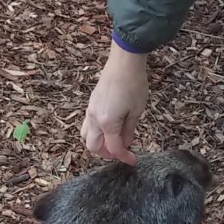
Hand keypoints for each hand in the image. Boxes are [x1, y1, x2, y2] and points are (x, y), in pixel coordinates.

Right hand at [81, 44, 148, 163]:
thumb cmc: (133, 84)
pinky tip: (110, 128)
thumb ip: (129, 131)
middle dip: (106, 154)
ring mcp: (90, 110)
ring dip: (98, 143)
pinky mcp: (91, 103)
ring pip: (87, 135)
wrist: (124, 62)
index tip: (133, 161)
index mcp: (107, 123)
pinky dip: (96, 132)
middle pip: (93, 146)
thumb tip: (125, 144)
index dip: (124, 157)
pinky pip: (88, 124)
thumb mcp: (136, 111)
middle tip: (121, 153)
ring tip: (114, 142)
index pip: (113, 148)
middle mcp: (94, 118)